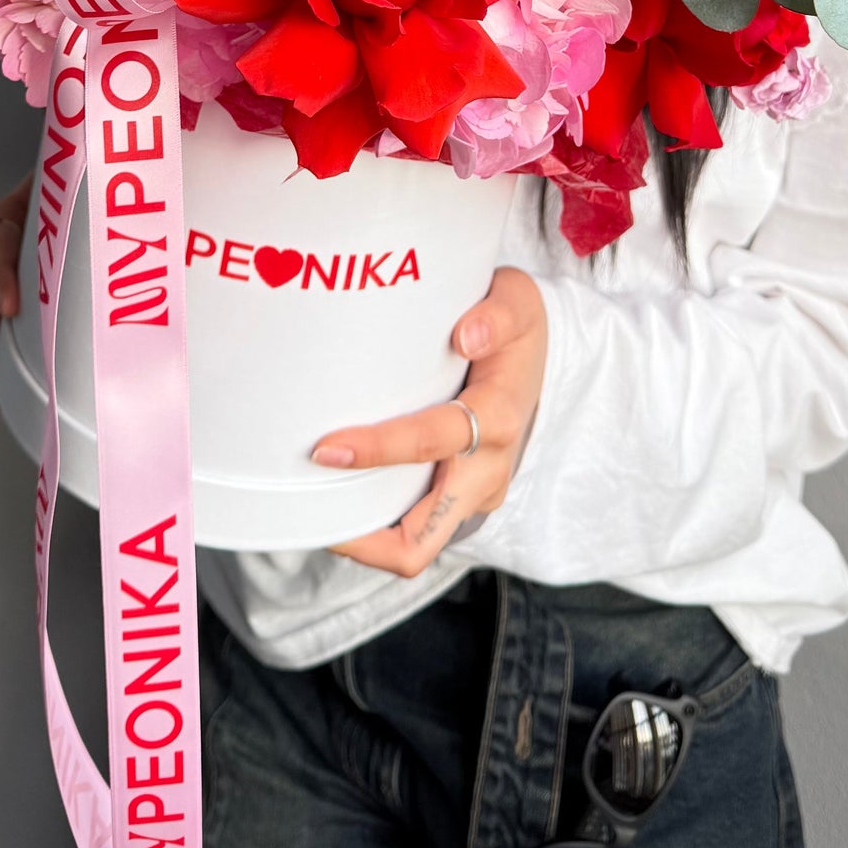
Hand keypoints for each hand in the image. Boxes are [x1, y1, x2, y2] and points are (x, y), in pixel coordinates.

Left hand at [313, 265, 546, 578]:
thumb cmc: (514, 329)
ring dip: (365, 538)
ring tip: (313, 511)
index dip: (378, 450)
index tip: (327, 448)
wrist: (539, 356)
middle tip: (308, 508)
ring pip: (416, 546)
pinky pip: (416, 531)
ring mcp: (476, 493)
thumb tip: (466, 336)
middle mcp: (487, 469)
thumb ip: (498, 315)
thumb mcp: (517, 302)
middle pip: (421, 538)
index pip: (433, 441)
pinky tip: (339, 498)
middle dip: (362, 536)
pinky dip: (376, 527)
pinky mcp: (462, 499)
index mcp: (496, 418)